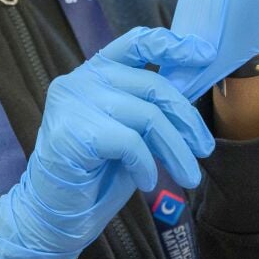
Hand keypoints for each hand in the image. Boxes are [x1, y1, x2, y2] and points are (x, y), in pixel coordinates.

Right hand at [0, 28, 215, 258]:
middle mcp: (80, 80)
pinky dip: (146, 165)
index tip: (204, 54)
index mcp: (95, 73)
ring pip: (147, 116)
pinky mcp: (72, 131)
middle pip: (152, 85)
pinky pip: (129, 142)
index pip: (135, 43)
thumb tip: (192, 98)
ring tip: (188, 177)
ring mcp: (72, 103)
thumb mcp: (129, 132)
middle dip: (186, 119)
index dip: (173, 45)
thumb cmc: (94, 175)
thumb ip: (150, 108)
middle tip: (204, 149)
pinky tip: (147, 182)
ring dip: (175, 150)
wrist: (54, 215)